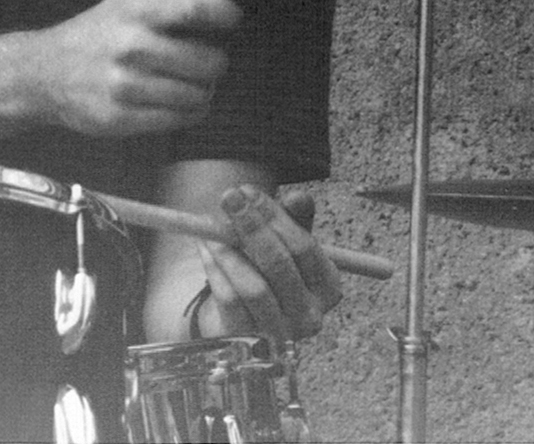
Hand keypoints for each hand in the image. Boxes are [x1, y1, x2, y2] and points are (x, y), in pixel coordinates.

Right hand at [33, 0, 240, 137]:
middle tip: (207, 62)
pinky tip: (177, 102)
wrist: (43, 73)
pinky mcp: (121, 119)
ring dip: (203, 92)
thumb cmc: (94, 35)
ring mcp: (126, 86)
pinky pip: (179, 120)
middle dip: (216, 63)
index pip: (195, 9)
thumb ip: (173, 5)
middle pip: (207, 61)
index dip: (224, 15)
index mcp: (136, 11)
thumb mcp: (126, 5)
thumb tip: (222, 4)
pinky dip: (187, 112)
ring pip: (198, 96)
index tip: (231, 20)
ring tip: (190, 84)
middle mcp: (132, 47)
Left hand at [196, 184, 342, 345]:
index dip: (273, 215)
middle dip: (251, 226)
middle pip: (278, 265)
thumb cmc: (272, 271)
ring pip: (253, 287)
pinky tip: (206, 248)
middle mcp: (310, 315)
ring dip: (228, 250)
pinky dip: (214, 270)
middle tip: (228, 198)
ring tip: (210, 227)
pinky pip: (229, 301)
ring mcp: (280, 334)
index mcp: (328, 287)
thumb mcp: (287, 242)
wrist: (247, 317)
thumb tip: (299, 197)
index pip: (303, 246)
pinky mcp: (249, 342)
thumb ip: (295, 218)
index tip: (247, 191)